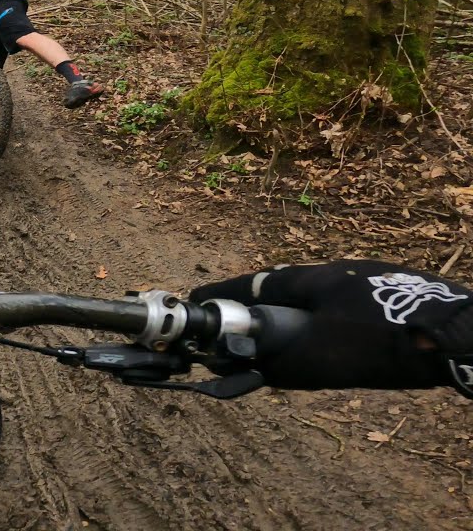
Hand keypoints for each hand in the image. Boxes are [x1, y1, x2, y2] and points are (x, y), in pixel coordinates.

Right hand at [190, 260, 472, 396]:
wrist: (461, 334)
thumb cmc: (383, 341)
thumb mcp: (321, 360)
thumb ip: (279, 364)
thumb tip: (250, 371)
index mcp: (312, 278)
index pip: (254, 284)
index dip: (223, 295)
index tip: (197, 301)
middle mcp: (337, 272)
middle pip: (286, 291)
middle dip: (262, 311)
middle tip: (245, 335)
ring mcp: (369, 281)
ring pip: (318, 301)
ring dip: (298, 320)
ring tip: (294, 348)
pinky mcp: (394, 297)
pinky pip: (345, 310)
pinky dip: (329, 326)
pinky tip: (343, 347)